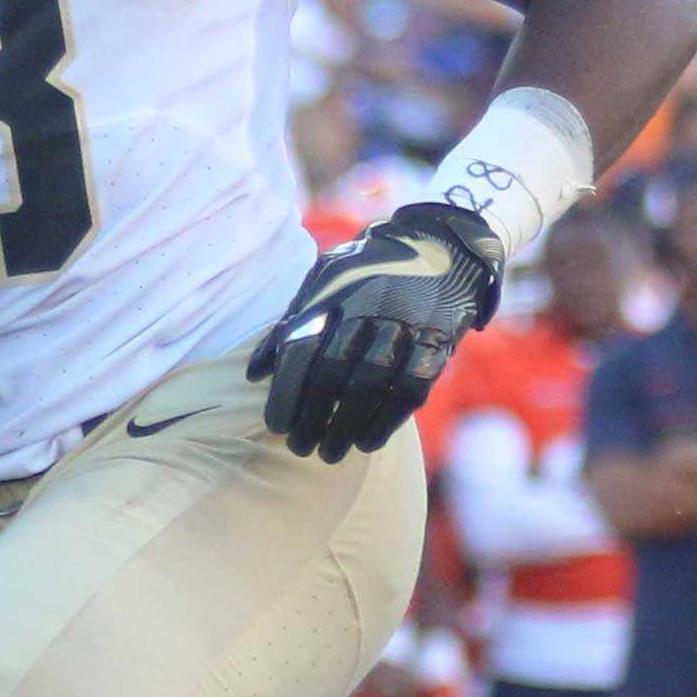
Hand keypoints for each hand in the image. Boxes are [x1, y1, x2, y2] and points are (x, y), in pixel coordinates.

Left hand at [252, 198, 503, 460]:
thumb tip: (253, 375)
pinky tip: (368, 441)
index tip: (276, 426)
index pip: (300, 348)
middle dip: (313, 417)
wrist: (443, 242)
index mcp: (333, 290)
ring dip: (347, 425)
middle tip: (300, 448)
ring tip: (330, 454)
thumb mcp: (325, 281)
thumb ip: (290, 323)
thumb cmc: (369, 271)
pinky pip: (411, 387)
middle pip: (333, 371)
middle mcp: (367, 304)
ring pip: (370, 383)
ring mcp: (405, 321)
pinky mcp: (437, 338)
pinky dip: (388, 420)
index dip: (286, 392)